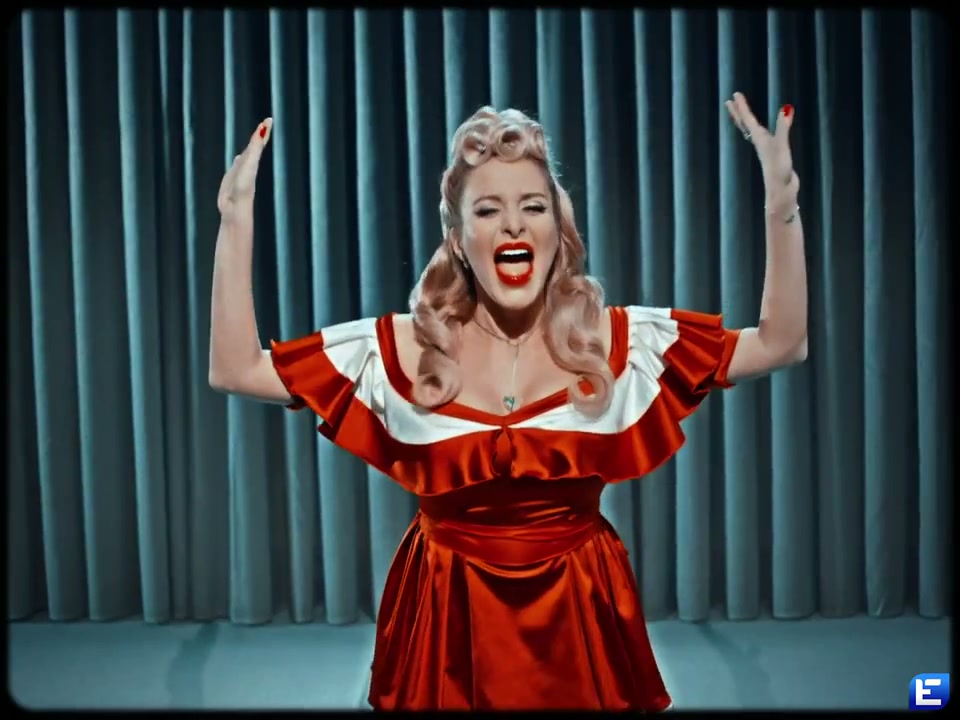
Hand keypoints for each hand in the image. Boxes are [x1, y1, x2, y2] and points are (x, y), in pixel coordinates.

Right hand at [217, 117, 272, 218]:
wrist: (235, 209)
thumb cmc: (243, 188)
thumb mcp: (250, 164)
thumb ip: (255, 147)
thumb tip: (263, 129)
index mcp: (254, 161)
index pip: (260, 142)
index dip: (264, 131)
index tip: (269, 119)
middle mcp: (248, 165)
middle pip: (255, 147)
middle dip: (259, 135)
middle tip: (265, 123)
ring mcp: (240, 172)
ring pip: (246, 155)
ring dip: (249, 146)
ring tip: (253, 138)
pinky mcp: (232, 178)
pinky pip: (236, 166)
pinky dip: (238, 160)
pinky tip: (237, 158)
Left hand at [725, 92, 797, 214]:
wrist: (781, 190)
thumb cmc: (779, 169)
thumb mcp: (782, 146)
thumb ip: (784, 127)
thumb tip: (786, 109)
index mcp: (759, 139)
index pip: (748, 119)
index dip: (742, 106)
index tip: (734, 94)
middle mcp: (759, 142)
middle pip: (745, 125)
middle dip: (738, 112)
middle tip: (729, 102)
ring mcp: (764, 149)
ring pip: (752, 132)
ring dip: (745, 121)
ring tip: (741, 114)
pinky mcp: (772, 154)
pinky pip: (762, 138)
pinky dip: (759, 130)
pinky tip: (762, 132)